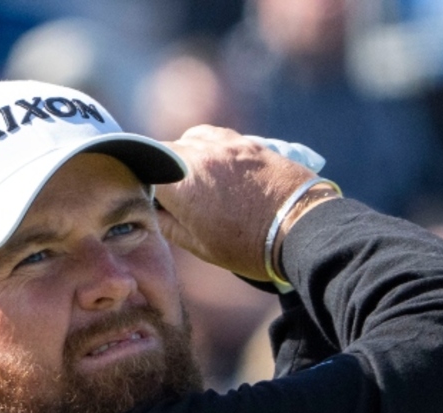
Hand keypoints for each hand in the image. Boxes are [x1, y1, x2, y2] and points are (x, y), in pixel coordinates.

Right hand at [154, 126, 321, 280]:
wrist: (303, 228)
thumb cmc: (249, 245)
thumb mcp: (200, 246)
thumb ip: (168, 224)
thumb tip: (153, 211)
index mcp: (182, 182)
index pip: (143, 168)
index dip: (140, 183)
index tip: (148, 199)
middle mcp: (200, 154)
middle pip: (164, 151)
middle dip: (161, 169)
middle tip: (172, 195)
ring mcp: (226, 144)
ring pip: (190, 139)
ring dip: (185, 155)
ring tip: (196, 181)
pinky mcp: (248, 142)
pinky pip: (217, 137)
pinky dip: (209, 149)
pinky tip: (218, 168)